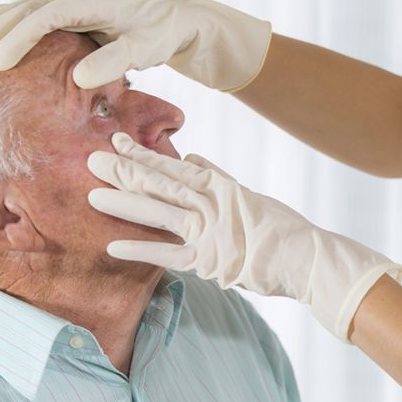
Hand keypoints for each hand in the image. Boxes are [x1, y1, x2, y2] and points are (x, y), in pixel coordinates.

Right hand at [0, 0, 271, 90]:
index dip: (20, 37)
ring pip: (25, 9)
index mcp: (93, 1)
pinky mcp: (70, 14)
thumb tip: (79, 78)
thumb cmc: (164, 35)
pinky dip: (8, 24)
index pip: (48, 15)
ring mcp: (72, 2)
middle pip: (28, 9)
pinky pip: (32, 16)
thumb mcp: (147, 49)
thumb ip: (116, 61)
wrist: (178, 22)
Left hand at [86, 133, 401, 340]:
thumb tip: (193, 155)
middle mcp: (214, 204)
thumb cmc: (284, 230)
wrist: (309, 258)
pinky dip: (143, 250)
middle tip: (92, 159)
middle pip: (162, 184)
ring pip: (162, 212)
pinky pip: (171, 255)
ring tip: (93, 195)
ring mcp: (212, 231)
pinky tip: (113, 246)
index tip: (117, 141)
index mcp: (222, 186)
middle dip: (125, 171)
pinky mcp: (212, 260)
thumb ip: (218, 178)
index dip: (144, 155)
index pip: (176, 166)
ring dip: (126, 203)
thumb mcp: (250, 196)